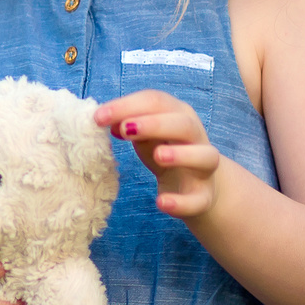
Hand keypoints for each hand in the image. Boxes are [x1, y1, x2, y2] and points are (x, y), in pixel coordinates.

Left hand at [97, 91, 222, 219]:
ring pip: (205, 156)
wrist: (194, 185)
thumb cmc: (165, 150)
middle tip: (125, 129)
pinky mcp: (204, 196)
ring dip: (182, 154)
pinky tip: (161, 202)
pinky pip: (198, 199)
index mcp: (179, 115)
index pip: (157, 101)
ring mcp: (204, 168)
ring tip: (157, 156)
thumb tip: (104, 119)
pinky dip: (181, 202)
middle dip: (155, 124)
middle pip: (184, 124)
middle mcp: (197, 137)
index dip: (128, 106)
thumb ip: (127, 124)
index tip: (98, 117)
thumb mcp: (145, 136)